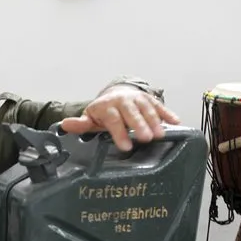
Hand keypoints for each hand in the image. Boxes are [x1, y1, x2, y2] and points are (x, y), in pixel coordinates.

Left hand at [60, 86, 180, 150]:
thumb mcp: (90, 118)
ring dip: (155, 121)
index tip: (126, 147)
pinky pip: (159, 106)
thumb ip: (80, 124)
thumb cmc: (103, 112)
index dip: (119, 133)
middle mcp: (123, 101)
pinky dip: (167, 113)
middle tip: (146, 139)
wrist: (116, 94)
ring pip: (147, 109)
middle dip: (139, 125)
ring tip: (161, 135)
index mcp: (107, 107)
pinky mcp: (149, 99)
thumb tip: (64, 125)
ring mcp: (137, 99)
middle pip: (132, 113)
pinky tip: (176, 122)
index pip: (113, 120)